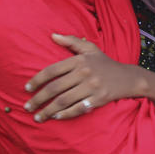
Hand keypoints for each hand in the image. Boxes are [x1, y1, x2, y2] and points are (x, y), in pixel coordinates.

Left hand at [23, 33, 144, 120]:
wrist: (127, 78)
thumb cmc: (105, 63)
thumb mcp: (90, 49)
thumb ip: (71, 41)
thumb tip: (52, 36)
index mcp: (79, 60)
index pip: (52, 70)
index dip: (37, 80)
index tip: (26, 89)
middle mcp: (84, 73)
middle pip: (55, 88)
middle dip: (38, 99)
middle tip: (27, 107)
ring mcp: (92, 87)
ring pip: (64, 101)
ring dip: (48, 110)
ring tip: (38, 117)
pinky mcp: (98, 99)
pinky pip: (78, 109)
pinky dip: (65, 114)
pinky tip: (56, 117)